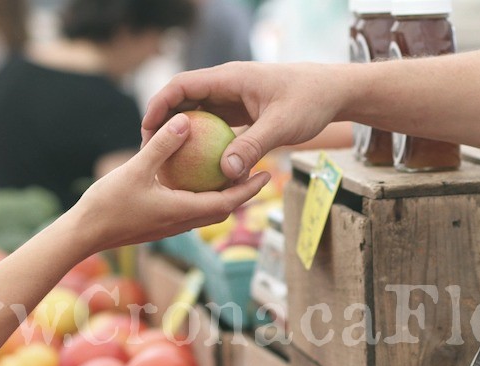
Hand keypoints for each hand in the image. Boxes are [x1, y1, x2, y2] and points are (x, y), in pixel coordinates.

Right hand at [70, 113, 270, 254]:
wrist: (83, 234)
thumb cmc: (108, 204)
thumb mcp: (136, 169)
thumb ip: (162, 146)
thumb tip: (185, 120)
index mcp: (183, 212)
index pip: (227, 202)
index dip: (249, 189)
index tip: (267, 175)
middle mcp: (181, 222)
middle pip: (222, 208)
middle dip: (242, 193)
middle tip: (258, 171)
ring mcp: (170, 225)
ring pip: (206, 211)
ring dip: (222, 195)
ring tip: (231, 173)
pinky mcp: (158, 224)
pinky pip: (188, 208)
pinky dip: (200, 195)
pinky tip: (193, 178)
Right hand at [141, 62, 347, 179]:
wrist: (333, 92)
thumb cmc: (310, 101)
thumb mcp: (281, 126)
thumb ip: (253, 147)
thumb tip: (225, 173)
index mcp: (230, 78)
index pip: (182, 85)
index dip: (159, 105)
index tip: (147, 130)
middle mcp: (227, 85)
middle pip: (184, 99)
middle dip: (164, 122)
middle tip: (150, 151)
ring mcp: (234, 98)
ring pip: (198, 113)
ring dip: (183, 134)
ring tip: (168, 161)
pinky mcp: (242, 111)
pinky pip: (215, 125)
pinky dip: (204, 142)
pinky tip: (199, 166)